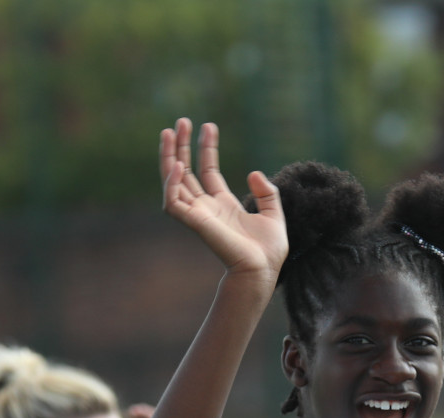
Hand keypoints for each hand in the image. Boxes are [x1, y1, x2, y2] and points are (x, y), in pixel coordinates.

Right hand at [160, 118, 287, 277]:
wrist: (263, 270)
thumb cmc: (269, 251)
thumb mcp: (274, 214)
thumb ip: (266, 193)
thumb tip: (253, 173)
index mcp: (223, 205)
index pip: (208, 170)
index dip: (206, 148)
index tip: (208, 126)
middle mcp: (207, 208)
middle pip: (186, 171)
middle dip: (182, 146)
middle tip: (181, 121)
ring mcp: (198, 214)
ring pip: (174, 182)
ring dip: (169, 157)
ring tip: (170, 131)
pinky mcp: (194, 223)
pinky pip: (173, 202)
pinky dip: (172, 184)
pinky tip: (178, 165)